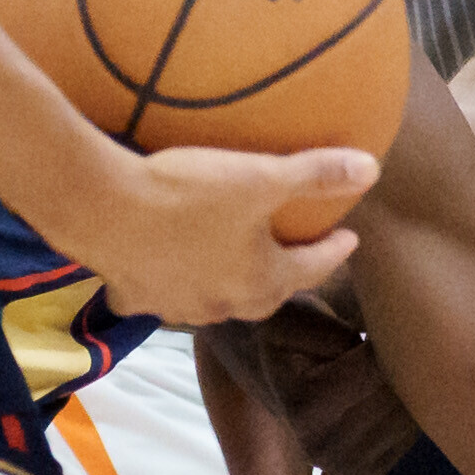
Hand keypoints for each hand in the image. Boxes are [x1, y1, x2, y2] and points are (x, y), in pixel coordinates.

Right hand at [61, 142, 372, 328]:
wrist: (101, 206)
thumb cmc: (187, 192)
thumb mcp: (260, 176)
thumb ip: (317, 174)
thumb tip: (372, 168)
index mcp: (260, 280)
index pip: (312, 268)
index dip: (335, 251)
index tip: (351, 238)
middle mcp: (223, 304)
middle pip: (266, 294)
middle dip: (286, 277)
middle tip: (297, 255)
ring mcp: (177, 306)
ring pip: (216, 302)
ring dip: (232, 287)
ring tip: (237, 265)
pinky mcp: (136, 296)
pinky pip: (161, 299)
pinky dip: (172, 289)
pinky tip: (167, 276)